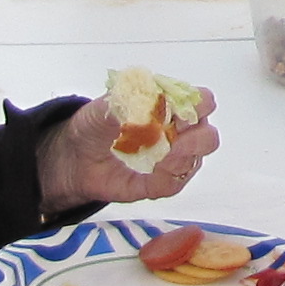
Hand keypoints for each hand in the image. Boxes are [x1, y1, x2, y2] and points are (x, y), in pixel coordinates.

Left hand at [39, 92, 220, 214]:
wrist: (76, 157)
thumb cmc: (96, 126)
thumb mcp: (103, 108)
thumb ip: (124, 102)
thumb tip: (142, 102)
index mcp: (171, 106)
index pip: (203, 102)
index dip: (199, 107)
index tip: (180, 115)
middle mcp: (179, 133)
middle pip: (208, 135)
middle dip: (196, 139)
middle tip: (173, 140)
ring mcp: (173, 160)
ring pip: (197, 160)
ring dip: (181, 159)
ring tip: (158, 158)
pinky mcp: (162, 183)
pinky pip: (177, 184)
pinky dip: (167, 178)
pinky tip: (152, 172)